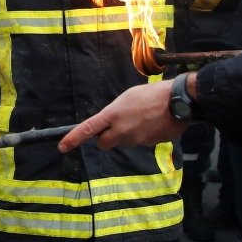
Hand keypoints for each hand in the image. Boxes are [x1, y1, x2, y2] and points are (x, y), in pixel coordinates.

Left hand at [58, 81, 188, 151]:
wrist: (179, 102)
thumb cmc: (152, 94)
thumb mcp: (127, 98)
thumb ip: (115, 113)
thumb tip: (111, 124)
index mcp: (113, 115)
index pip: (88, 129)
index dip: (73, 139)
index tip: (62, 147)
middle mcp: (121, 131)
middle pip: (104, 143)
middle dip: (105, 138)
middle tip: (115, 127)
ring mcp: (135, 140)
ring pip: (123, 142)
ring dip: (127, 135)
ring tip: (142, 118)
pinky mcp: (148, 145)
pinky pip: (139, 142)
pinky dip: (142, 135)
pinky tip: (152, 123)